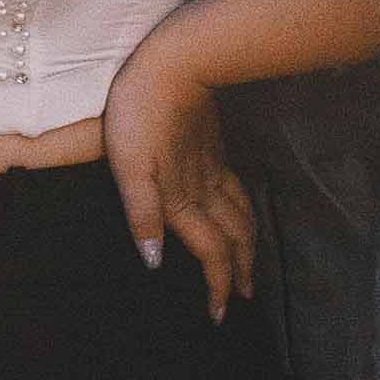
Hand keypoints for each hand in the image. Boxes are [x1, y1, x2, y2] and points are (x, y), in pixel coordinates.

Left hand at [104, 24, 261, 318]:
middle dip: (241, 272)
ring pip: (241, 214)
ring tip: (250, 263)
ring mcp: (212, 166)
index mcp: (182, 199)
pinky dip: (244, 211)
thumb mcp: (129, 167)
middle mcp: (204, 189)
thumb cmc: (141, 114)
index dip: (217, 286)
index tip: (220, 315)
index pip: (210, 252)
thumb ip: (142, 215)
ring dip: (248, 244)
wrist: (174, 64)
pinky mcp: (212, 147)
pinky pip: (236, 190)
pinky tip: (238, 210)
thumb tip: (155, 262)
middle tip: (246, 298)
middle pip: (233, 238)